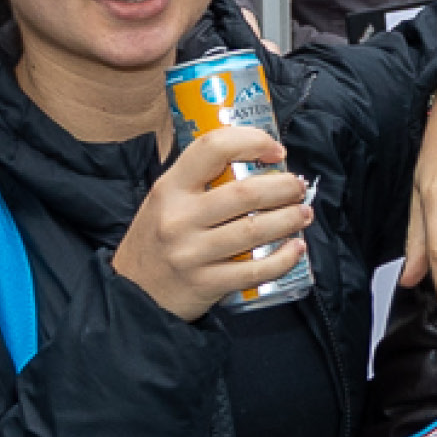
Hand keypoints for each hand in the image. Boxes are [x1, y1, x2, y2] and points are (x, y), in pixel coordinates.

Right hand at [111, 120, 315, 320]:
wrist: (132, 294)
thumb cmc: (155, 241)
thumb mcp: (163, 201)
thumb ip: (197, 181)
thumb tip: (253, 160)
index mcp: (169, 188)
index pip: (212, 148)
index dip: (251, 141)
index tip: (275, 149)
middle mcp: (179, 218)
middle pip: (245, 192)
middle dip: (284, 187)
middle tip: (298, 186)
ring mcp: (193, 253)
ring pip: (255, 229)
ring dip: (290, 219)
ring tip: (303, 214)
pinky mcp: (206, 284)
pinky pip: (255, 270)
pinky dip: (283, 258)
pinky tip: (296, 248)